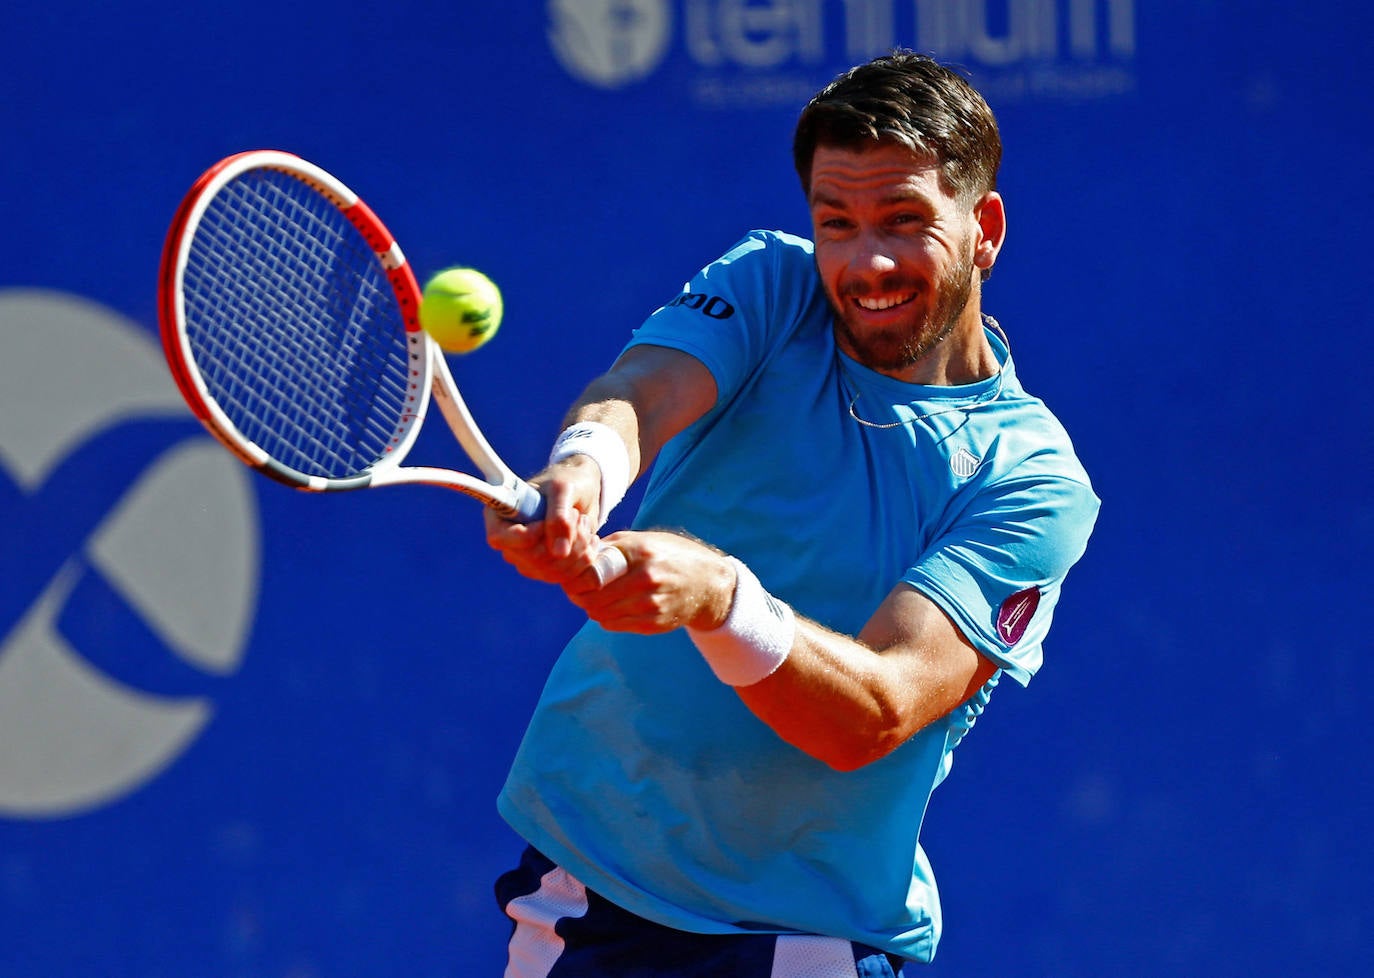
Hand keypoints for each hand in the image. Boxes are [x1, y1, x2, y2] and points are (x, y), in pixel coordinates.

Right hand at [484, 455, 602, 583]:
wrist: (583, 490)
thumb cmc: (567, 481)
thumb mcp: (563, 490)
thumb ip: (559, 517)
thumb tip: (558, 554)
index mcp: (500, 514)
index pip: (499, 538)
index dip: (526, 536)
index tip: (546, 522)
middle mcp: (510, 541)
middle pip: (531, 560)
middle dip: (563, 541)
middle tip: (577, 517)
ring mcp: (527, 558)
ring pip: (551, 571)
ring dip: (578, 549)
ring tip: (584, 524)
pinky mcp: (547, 568)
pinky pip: (565, 576)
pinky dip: (584, 558)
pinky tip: (589, 538)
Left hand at [561, 530, 735, 634]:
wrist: (709, 584)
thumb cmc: (671, 555)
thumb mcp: (645, 540)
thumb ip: (612, 545)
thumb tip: (578, 553)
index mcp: (641, 553)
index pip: (592, 572)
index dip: (576, 577)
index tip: (572, 576)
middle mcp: (646, 579)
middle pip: (593, 597)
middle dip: (579, 596)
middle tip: (576, 591)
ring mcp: (651, 604)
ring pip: (601, 614)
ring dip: (592, 608)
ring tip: (593, 599)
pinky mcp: (654, 623)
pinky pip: (616, 624)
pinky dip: (607, 617)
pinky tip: (611, 608)